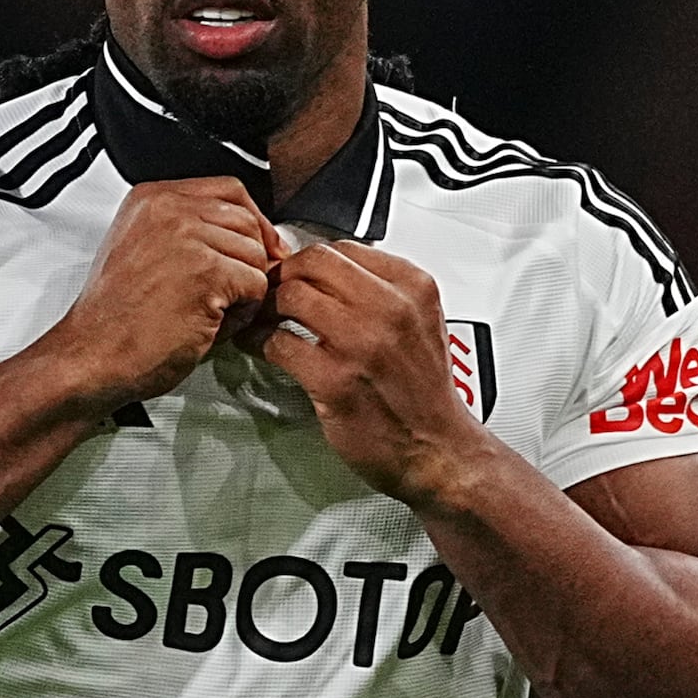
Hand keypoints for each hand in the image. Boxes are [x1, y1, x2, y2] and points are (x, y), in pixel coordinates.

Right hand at [35, 177, 281, 407]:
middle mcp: (168, 208)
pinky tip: (213, 324)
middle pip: (247, 220)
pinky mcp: (204, 271)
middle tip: (230, 293)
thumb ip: (186, 232)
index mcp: (151, 199)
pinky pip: (256, 284)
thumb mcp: (142, 251)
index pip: (228, 190)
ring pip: (256, 253)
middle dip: (250, 260)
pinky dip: (243, 313)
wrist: (91, 356)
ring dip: (246, 290)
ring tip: (213, 312)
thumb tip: (247, 236)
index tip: (260, 247)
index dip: (252, 221)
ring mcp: (186, 237)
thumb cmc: (116, 320)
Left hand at [256, 240, 497, 507]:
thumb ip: (385, 292)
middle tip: (271, 289)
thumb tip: (332, 275)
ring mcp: (362, 344)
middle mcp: (391, 310)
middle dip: (284, 273)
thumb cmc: (425, 395)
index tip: (297, 272)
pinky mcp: (335, 381)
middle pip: (314, 262)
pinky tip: (258, 345)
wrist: (438, 450)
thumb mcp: (422, 323)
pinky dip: (259, 341)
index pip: (345, 248)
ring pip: (292, 295)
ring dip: (267, 305)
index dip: (310, 258)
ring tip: (261, 316)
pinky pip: (279, 343)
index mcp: (413, 288)